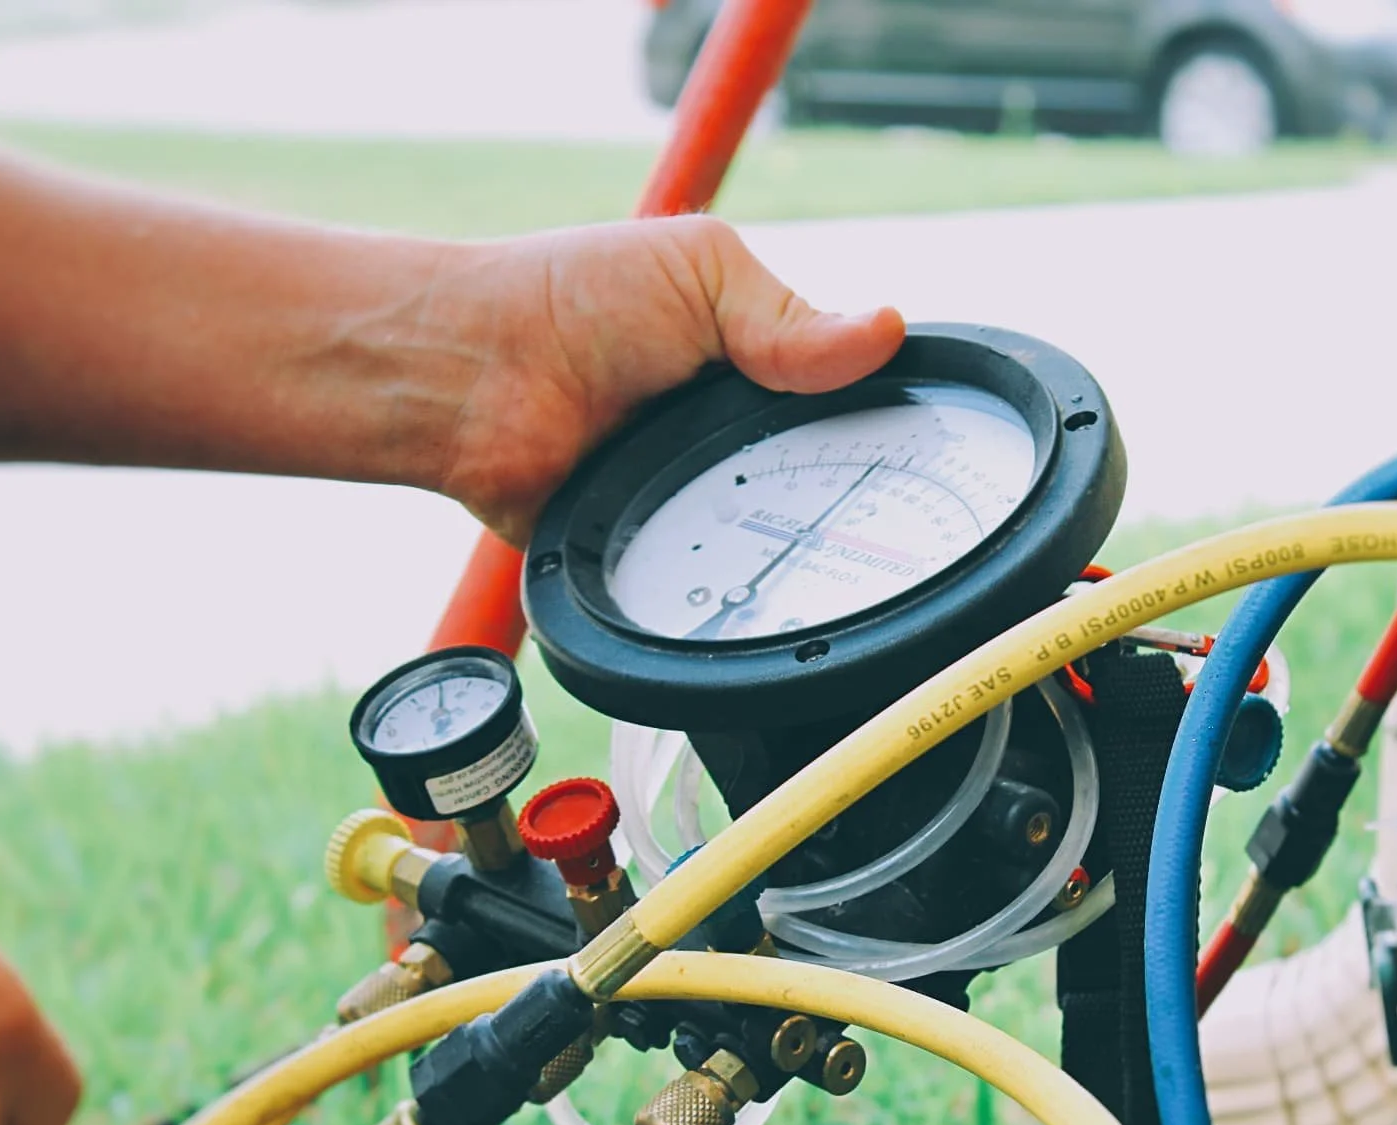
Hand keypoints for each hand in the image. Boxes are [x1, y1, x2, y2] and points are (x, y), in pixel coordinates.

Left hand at [416, 216, 904, 545]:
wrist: (472, 376)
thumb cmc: (571, 299)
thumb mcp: (701, 273)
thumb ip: (789, 317)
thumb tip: (886, 332)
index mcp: (756, 363)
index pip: (848, 401)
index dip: (885, 418)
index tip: (924, 444)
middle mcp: (732, 432)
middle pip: (827, 477)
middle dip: (850, 488)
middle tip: (885, 504)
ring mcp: (698, 494)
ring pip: (780, 535)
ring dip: (797, 535)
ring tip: (827, 545)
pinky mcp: (660, 553)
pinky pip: (716, 581)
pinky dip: (736, 579)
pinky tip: (762, 578)